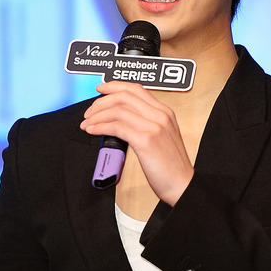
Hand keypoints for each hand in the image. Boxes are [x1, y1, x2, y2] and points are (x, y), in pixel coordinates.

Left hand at [81, 82, 193, 205]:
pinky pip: (117, 127)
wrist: (182, 184)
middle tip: (89, 112)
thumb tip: (120, 119)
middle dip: (101, 101)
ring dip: (97, 115)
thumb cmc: (171, 166)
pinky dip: (100, 127)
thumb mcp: (163, 137)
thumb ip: (147, 123)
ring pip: (118, 110)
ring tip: (88, 123)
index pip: (136, 89)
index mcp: (165, 112)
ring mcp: (154, 127)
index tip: (100, 89)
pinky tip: (93, 131)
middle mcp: (160, 115)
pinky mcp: (146, 140)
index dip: (114, 86)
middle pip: (124, 96)